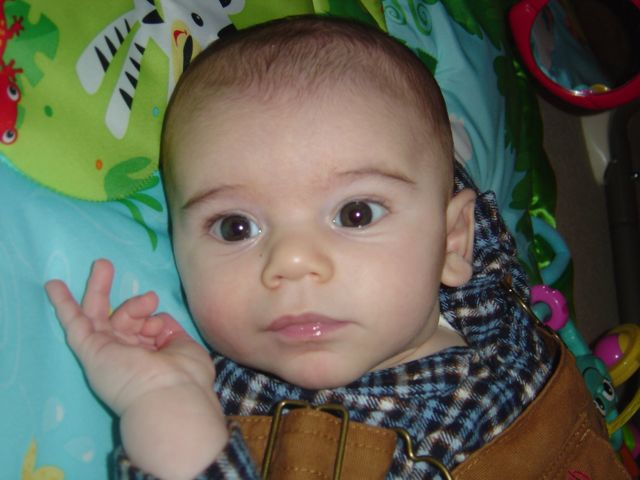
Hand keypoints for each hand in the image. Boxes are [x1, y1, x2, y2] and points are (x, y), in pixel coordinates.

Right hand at [46, 260, 228, 476]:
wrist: (167, 396)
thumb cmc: (184, 376)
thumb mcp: (185, 348)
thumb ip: (171, 332)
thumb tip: (158, 319)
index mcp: (151, 357)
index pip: (147, 328)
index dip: (154, 319)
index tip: (160, 323)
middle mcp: (127, 355)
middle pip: (121, 320)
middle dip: (125, 300)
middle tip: (124, 275)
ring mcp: (108, 352)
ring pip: (98, 315)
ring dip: (99, 288)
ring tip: (102, 264)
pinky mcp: (91, 350)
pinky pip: (74, 324)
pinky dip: (63, 305)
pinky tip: (53, 285)